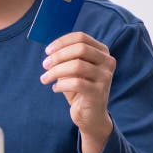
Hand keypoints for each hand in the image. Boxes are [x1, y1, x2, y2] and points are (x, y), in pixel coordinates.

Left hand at [40, 32, 115, 152]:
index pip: (81, 37)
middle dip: (58, 56)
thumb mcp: (73, 69)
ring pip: (77, 65)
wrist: (91, 115)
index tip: (47, 51)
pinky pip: (76, 83)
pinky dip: (61, 85)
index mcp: (102, 52)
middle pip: (80, 49)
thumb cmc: (79, 88)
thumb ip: (66, 57)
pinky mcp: (99, 92)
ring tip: (45, 79)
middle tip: (44, 65)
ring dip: (56, 71)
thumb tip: (51, 51)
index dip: (62, 42)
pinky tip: (55, 89)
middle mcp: (107, 62)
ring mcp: (105, 77)